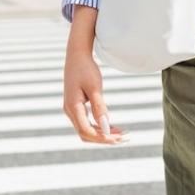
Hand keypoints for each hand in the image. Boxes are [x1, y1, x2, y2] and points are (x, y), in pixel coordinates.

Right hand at [63, 14, 127, 144]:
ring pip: (86, 130)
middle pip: (85, 134)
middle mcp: (70, 111)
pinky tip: (112, 126)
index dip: (102, 137)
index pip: (86, 131)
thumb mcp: (95, 87)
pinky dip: (99, 127)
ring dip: (103, 134)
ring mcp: (72, 110)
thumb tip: (105, 126)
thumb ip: (99, 107)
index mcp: (72, 106)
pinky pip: (86, 123)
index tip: (118, 138)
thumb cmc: (86, 69)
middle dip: (104, 138)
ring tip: (121, 134)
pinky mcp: (76, 107)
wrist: (77, 56)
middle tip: (124, 138)